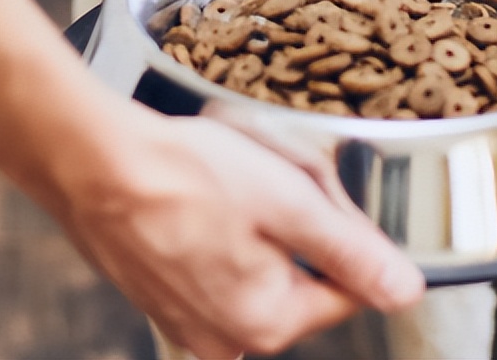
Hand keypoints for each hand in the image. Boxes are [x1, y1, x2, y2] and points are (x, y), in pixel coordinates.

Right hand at [49, 104, 425, 359]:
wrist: (91, 160)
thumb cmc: (183, 174)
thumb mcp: (289, 202)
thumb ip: (352, 252)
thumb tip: (406, 291)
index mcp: (265, 323)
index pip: (346, 290)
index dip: (344, 234)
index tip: (317, 193)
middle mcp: (222, 337)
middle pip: (297, 279)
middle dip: (294, 228)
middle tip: (267, 179)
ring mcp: (183, 319)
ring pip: (253, 268)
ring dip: (254, 227)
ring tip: (226, 183)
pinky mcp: (156, 294)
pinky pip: (209, 264)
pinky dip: (213, 230)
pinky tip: (198, 195)